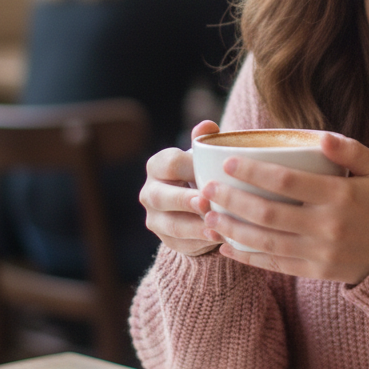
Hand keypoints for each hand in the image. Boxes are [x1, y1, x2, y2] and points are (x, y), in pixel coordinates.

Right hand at [139, 120, 222, 256]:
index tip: (212, 172)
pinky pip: (182, 243)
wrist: (199, 204)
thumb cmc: (204, 171)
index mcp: (157, 165)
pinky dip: (201, 241)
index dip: (189, 168)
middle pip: (161, 197)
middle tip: (206, 202)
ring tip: (217, 226)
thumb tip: (208, 126)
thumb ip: (205, 142)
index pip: (169, 164)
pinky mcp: (166, 240)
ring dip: (194, 226)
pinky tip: (219, 237)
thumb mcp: (204, 156)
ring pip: (171, 224)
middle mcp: (149, 192)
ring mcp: (154, 218)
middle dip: (184, 200)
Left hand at [195, 133, 368, 283]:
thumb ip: (351, 150)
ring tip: (207, 216)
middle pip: (268, 213)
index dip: (253, 172)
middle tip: (207, 188)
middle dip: (232, 200)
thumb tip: (319, 137)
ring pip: (265, 242)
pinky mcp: (315, 272)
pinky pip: (274, 265)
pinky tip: (226, 246)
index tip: (228, 162)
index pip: (287, 181)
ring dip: (232, 229)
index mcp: (340, 195)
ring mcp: (319, 253)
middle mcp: (327, 226)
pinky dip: (247, 257)